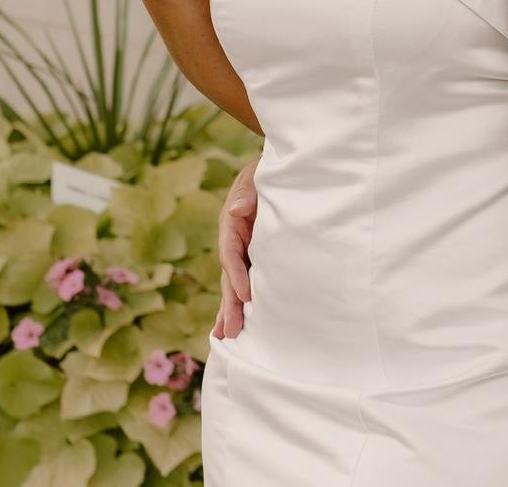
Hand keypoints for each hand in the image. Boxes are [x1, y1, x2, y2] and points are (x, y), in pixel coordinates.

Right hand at [212, 158, 258, 338]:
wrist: (279, 170)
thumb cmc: (268, 171)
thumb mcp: (256, 176)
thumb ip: (247, 191)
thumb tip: (238, 209)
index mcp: (231, 224)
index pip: (231, 253)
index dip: (237, 275)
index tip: (246, 295)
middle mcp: (234, 241)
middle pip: (230, 276)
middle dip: (230, 304)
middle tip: (230, 331)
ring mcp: (245, 251)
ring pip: (236, 284)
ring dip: (233, 309)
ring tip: (228, 337)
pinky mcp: (256, 256)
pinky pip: (249, 280)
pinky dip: (243, 301)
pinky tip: (241, 323)